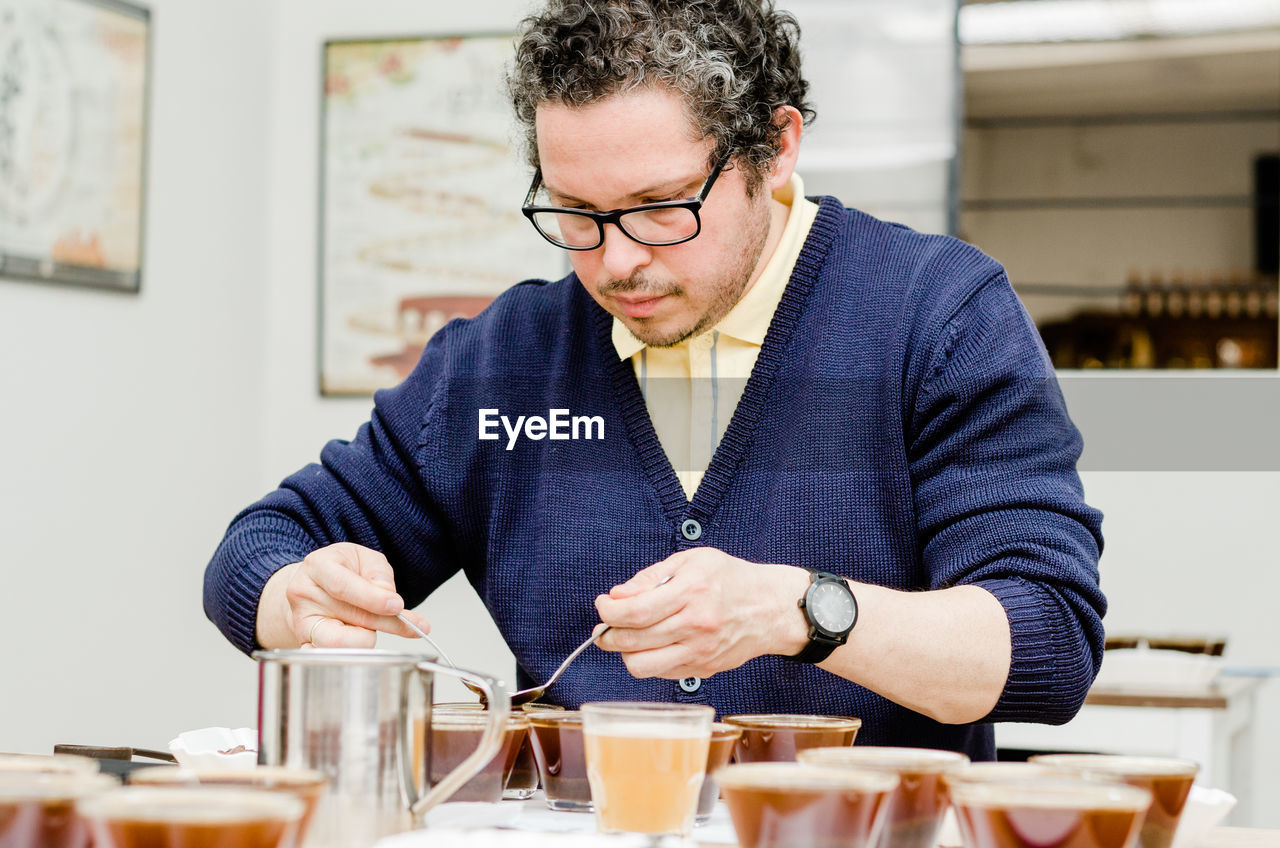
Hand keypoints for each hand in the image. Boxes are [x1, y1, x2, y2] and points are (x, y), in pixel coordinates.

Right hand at [274, 542, 428, 647]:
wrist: (312, 584)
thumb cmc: (341, 570)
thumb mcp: (364, 558)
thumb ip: (379, 573)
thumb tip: (388, 596)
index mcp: (317, 566)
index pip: (343, 586)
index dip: (373, 599)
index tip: (397, 606)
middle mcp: (304, 595)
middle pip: (348, 617)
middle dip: (386, 624)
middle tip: (413, 626)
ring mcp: (302, 623)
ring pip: (338, 644)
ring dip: (368, 639)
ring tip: (375, 628)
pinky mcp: (305, 644)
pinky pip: (329, 659)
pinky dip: (351, 654)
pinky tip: (362, 643)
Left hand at [594, 547, 809, 678]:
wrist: (770, 608)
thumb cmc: (730, 579)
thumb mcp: (691, 561)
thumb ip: (651, 577)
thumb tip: (617, 596)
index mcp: (691, 593)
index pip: (636, 612)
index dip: (609, 612)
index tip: (603, 604)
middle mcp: (695, 626)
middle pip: (634, 641)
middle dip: (608, 634)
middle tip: (606, 625)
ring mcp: (700, 652)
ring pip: (642, 666)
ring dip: (624, 652)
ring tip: (626, 637)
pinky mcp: (704, 669)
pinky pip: (660, 672)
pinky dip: (647, 660)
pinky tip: (652, 644)